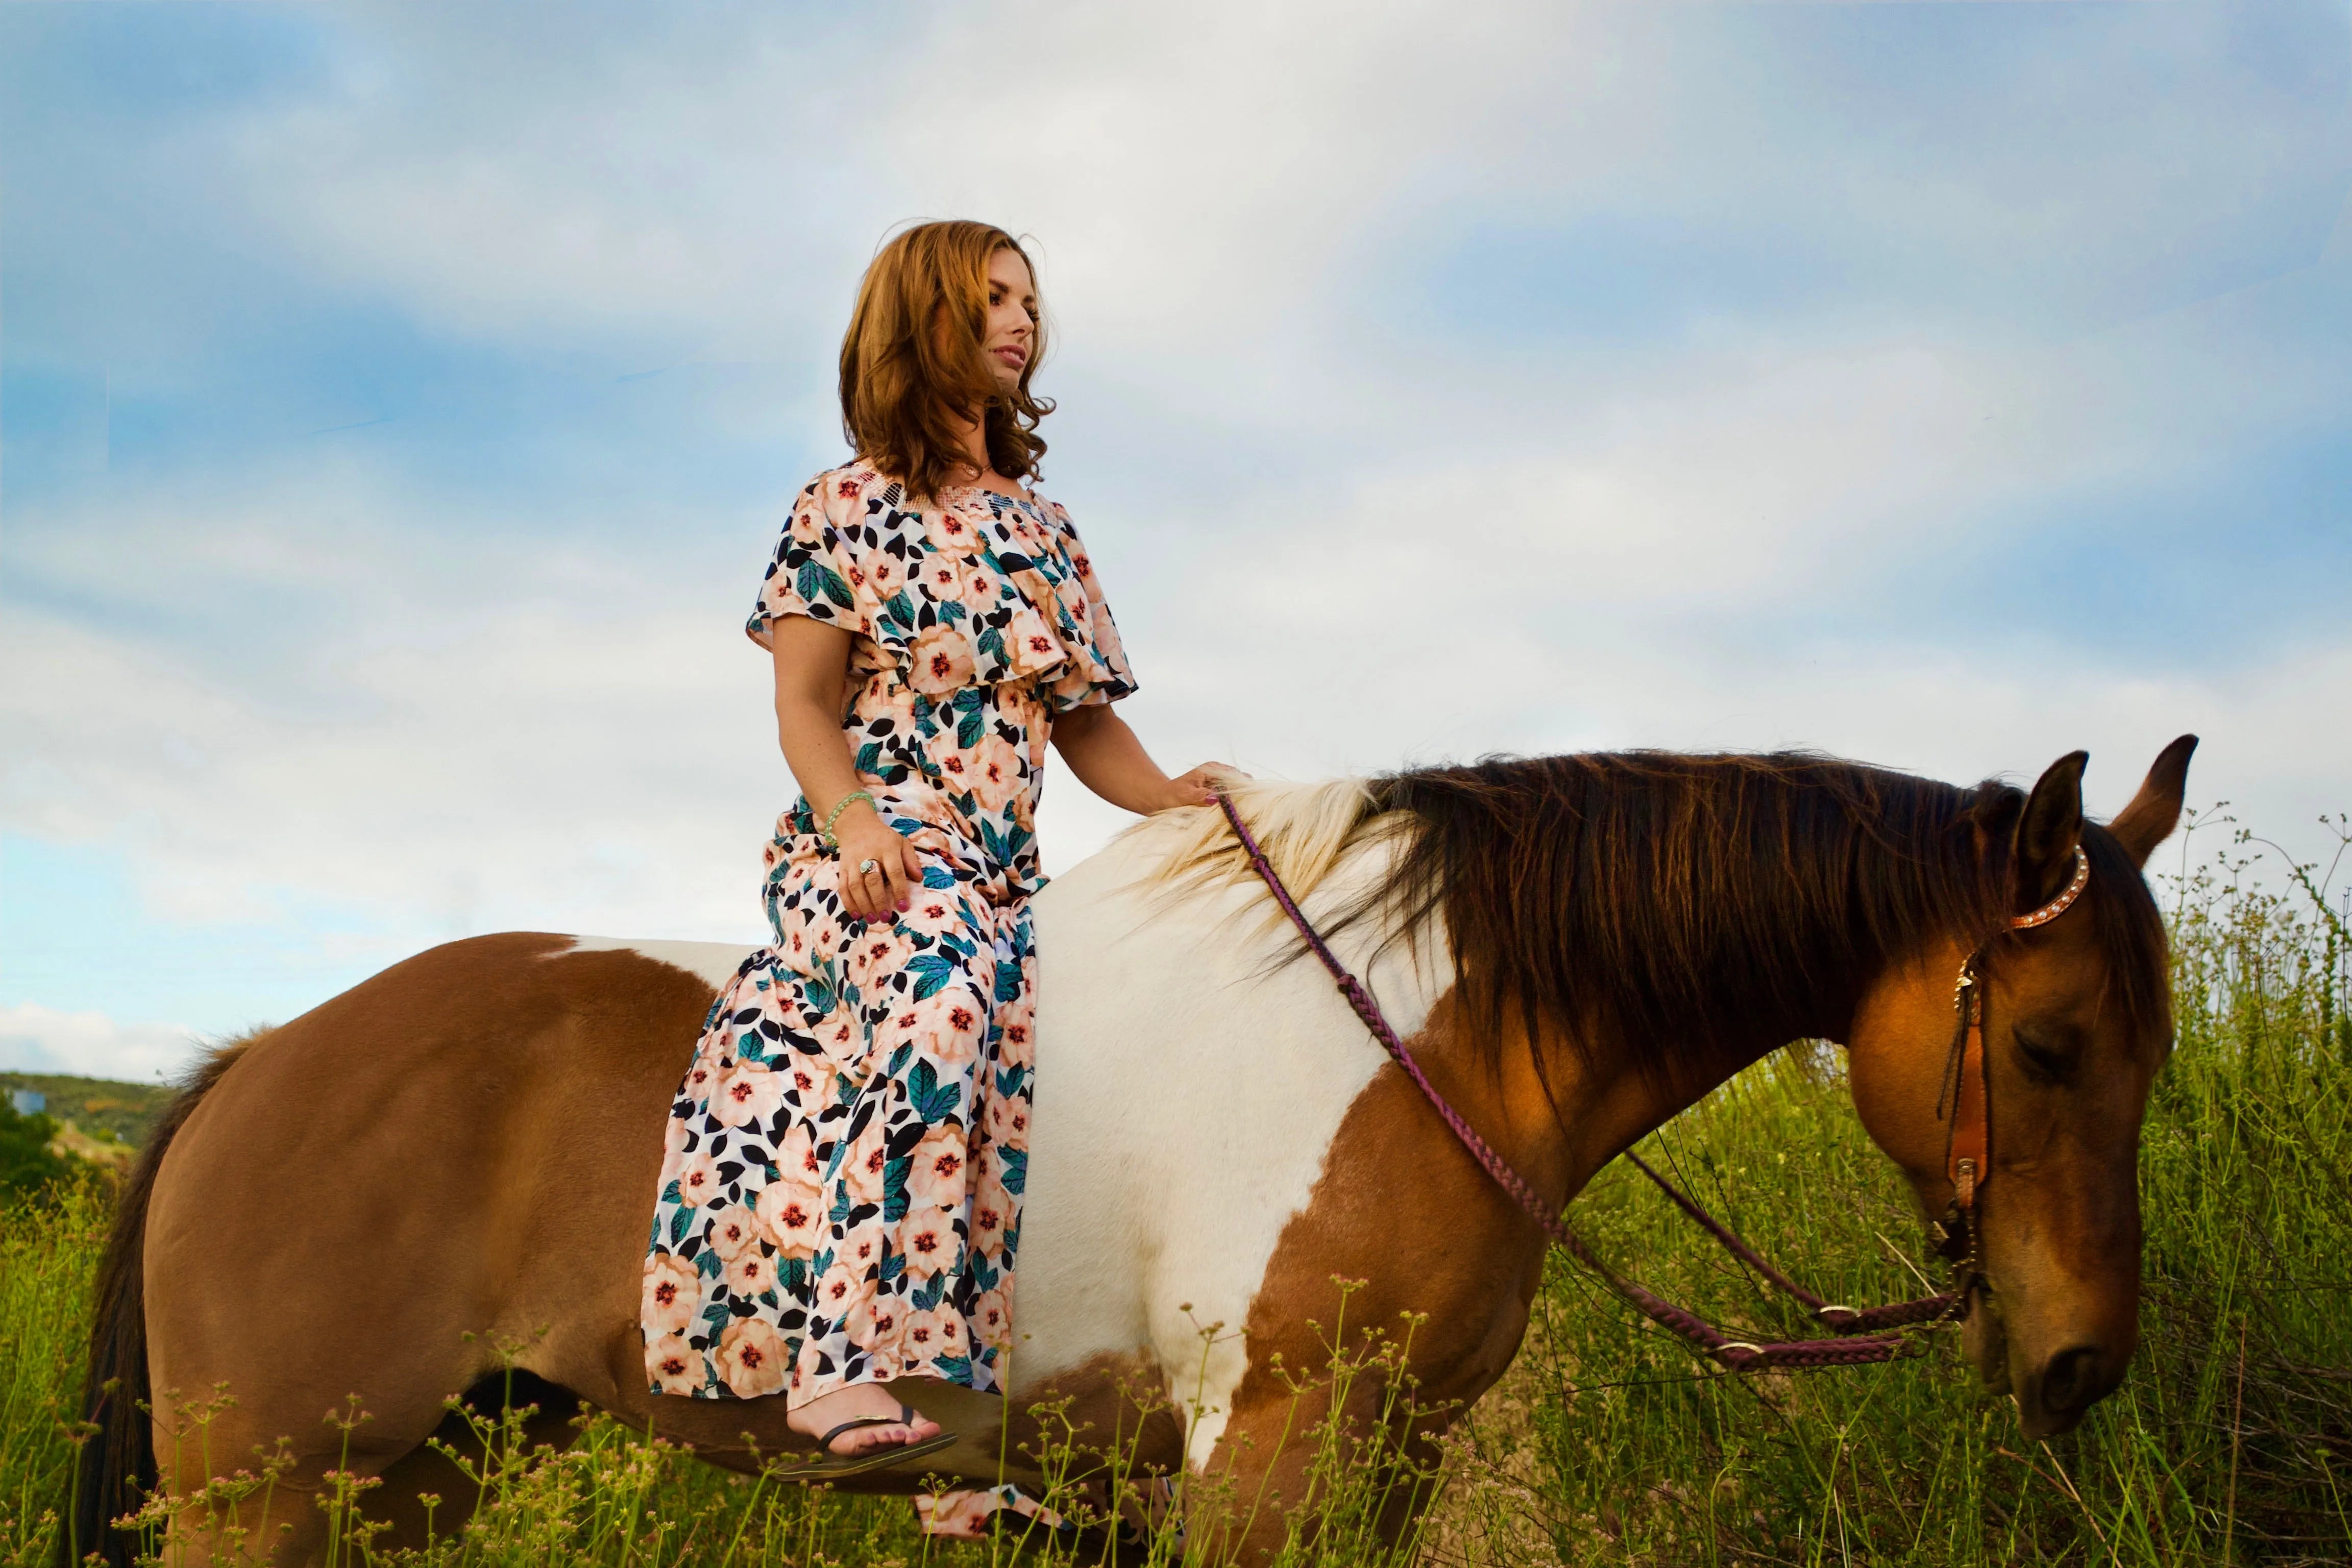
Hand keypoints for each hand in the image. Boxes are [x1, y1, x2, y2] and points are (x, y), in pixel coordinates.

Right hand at [832, 802, 925, 920]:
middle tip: (886, 917)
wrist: (856, 825)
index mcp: (887, 849)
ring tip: (872, 919)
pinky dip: (848, 902)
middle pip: (872, 880)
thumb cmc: (883, 838)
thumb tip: (919, 879)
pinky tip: (855, 915)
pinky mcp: (842, 868)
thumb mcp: (901, 843)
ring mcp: (853, 862)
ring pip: (855, 886)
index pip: (894, 871)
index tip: (904, 906)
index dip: (899, 890)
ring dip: (863, 905)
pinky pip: (842, 887)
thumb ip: (911, 860)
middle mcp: (869, 855)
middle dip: (879, 901)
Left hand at [1156, 763, 1247, 811]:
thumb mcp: (1185, 796)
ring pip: (1237, 794)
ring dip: (1238, 805)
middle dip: (1243, 798)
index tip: (1247, 803)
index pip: (1236, 776)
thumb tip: (1216, 799)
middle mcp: (1219, 775)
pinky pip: (1230, 802)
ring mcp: (1220, 786)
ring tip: (1241, 817)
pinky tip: (1232, 818)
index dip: (1243, 788)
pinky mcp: (1218, 797)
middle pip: (1240, 785)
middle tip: (1245, 813)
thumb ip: (1201, 796)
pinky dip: (1232, 810)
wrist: (1162, 799)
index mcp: (1213, 769)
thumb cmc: (1171, 795)